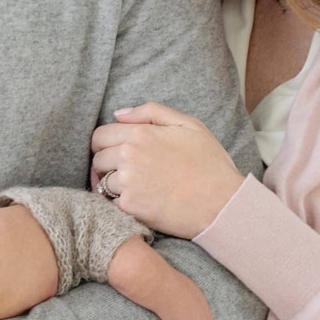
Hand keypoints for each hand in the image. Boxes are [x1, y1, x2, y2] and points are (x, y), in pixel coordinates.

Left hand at [90, 102, 245, 237]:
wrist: (222, 204)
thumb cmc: (209, 163)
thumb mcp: (189, 125)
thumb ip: (151, 112)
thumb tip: (118, 114)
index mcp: (140, 133)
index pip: (99, 136)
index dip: (106, 144)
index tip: (117, 152)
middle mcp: (128, 156)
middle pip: (97, 159)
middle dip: (108, 165)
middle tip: (129, 172)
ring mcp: (127, 182)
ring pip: (102, 182)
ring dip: (114, 186)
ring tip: (138, 188)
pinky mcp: (130, 207)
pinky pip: (111, 203)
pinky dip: (122, 204)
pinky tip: (142, 202)